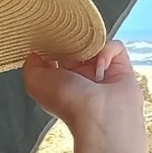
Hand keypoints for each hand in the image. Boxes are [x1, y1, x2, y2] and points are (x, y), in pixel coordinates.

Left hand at [22, 40, 142, 128]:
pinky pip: (115, 48)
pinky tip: (102, 65)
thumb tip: (36, 52)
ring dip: (91, 45)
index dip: (52, 45)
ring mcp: (101, 72)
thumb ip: (31, 65)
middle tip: (71, 40)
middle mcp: (81, 76)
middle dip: (72, 40)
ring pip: (96, 44)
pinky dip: (108, 51)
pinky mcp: (120, 68)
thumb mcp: (35, 82)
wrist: (102, 116)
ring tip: (88, 54)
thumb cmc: (69, 102)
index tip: (50, 36)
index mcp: (60, 80)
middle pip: (76, 46)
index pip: (55, 55)